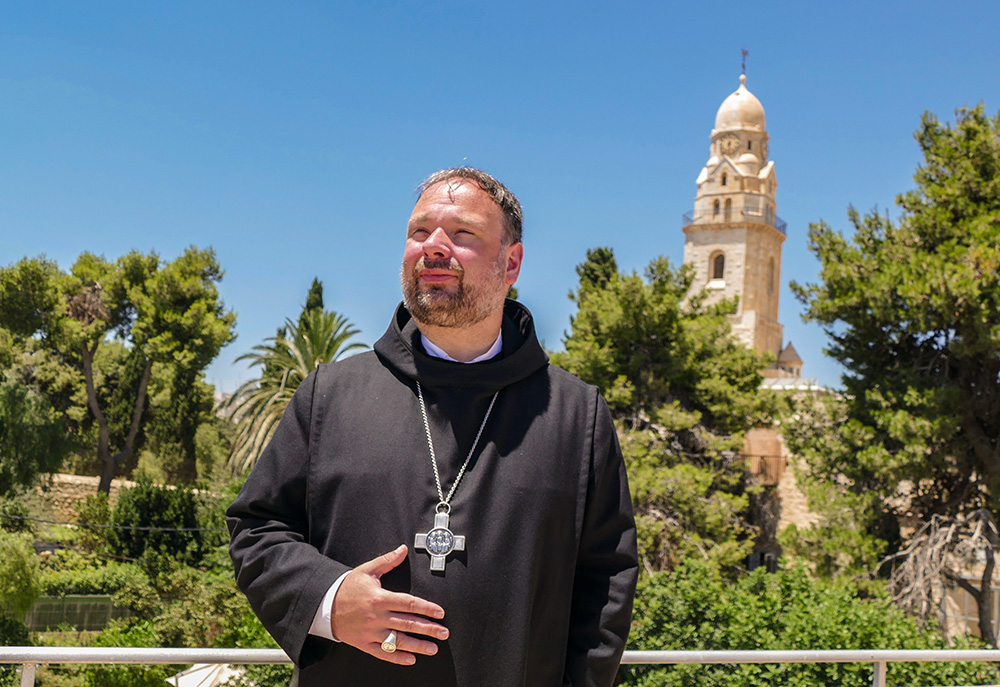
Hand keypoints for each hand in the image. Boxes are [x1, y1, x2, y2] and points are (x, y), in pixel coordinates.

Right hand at [330, 544, 448, 664]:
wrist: (325, 605)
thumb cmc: (347, 587)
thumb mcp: (367, 570)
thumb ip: (387, 561)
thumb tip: (402, 549)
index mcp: (380, 598)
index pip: (409, 604)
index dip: (426, 608)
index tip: (439, 612)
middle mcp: (378, 617)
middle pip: (408, 623)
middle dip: (428, 629)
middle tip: (444, 633)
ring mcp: (371, 632)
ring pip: (399, 640)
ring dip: (417, 646)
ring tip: (433, 648)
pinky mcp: (364, 643)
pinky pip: (383, 653)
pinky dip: (397, 657)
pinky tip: (410, 659)